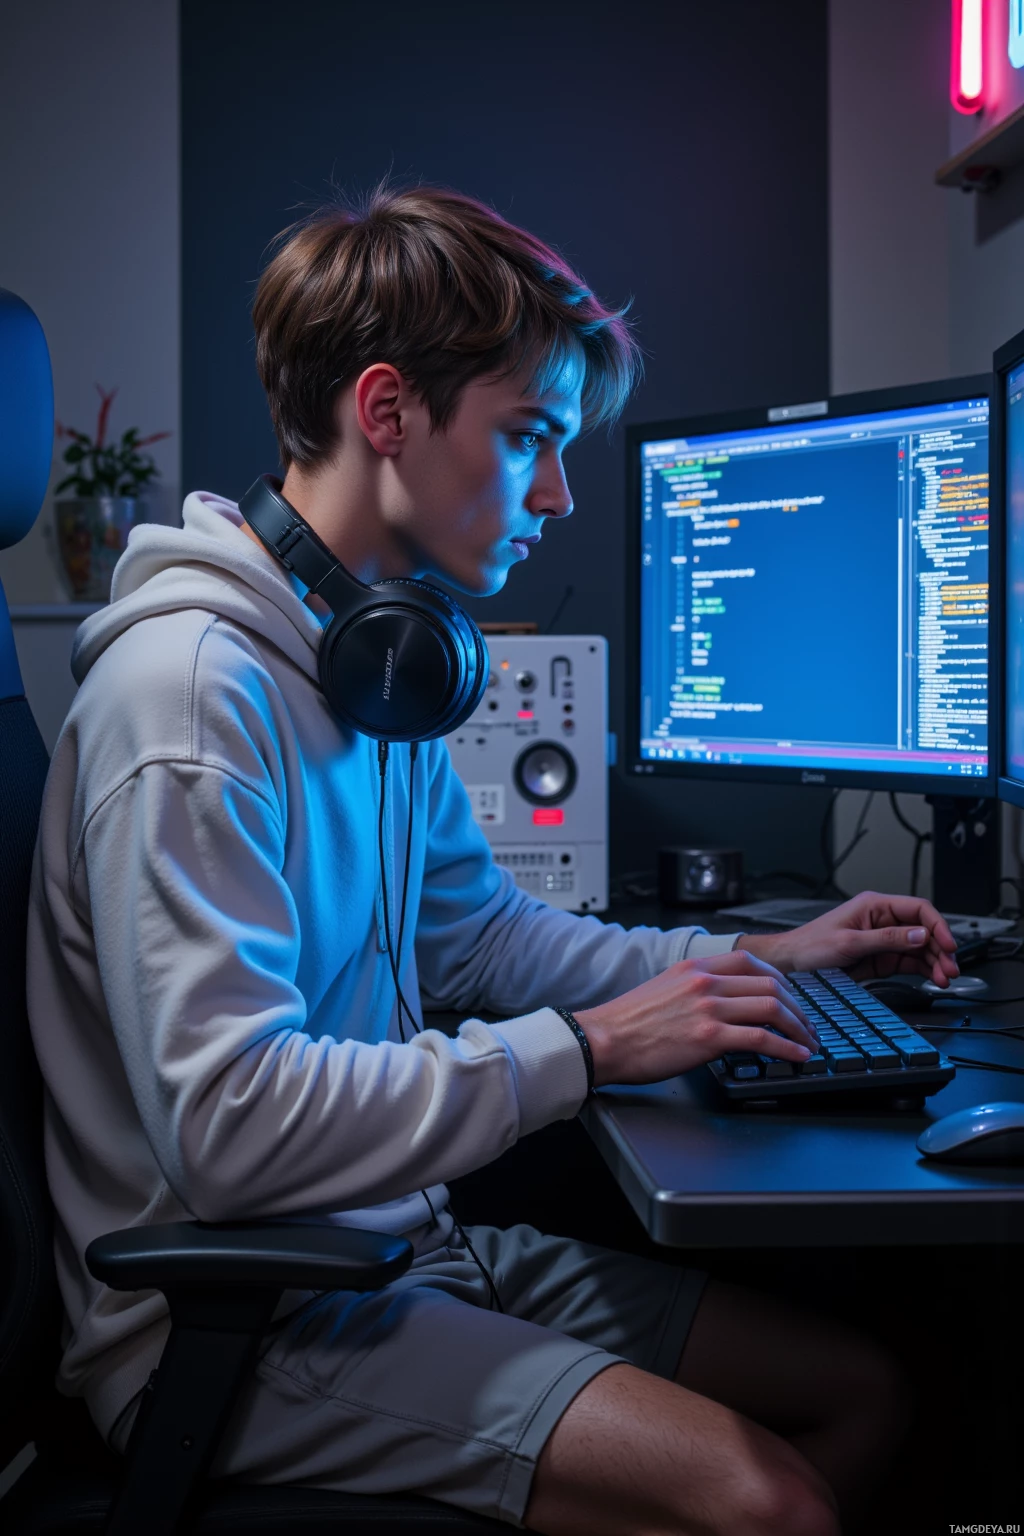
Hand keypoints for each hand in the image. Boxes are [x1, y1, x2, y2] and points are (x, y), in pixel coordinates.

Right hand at [575, 950, 818, 1088]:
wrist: (603, 1041)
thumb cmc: (628, 1022)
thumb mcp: (664, 988)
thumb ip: (695, 988)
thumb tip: (722, 1004)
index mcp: (695, 966)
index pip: (750, 961)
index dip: (779, 979)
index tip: (789, 997)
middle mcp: (705, 981)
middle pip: (771, 983)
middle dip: (797, 1007)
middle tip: (806, 1025)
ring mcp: (709, 1008)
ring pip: (772, 1007)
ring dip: (798, 1028)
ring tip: (807, 1043)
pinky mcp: (709, 1038)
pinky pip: (761, 1039)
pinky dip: (786, 1048)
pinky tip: (796, 1056)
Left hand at [736, 891, 958, 987]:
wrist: (790, 965)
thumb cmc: (810, 946)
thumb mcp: (849, 942)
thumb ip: (886, 939)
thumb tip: (919, 935)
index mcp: (874, 906)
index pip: (918, 910)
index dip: (937, 926)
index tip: (948, 945)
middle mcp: (882, 920)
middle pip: (923, 931)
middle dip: (940, 949)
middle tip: (950, 969)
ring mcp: (883, 940)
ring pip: (920, 948)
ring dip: (935, 962)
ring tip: (944, 978)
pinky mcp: (880, 958)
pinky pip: (909, 962)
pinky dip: (923, 970)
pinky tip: (932, 979)